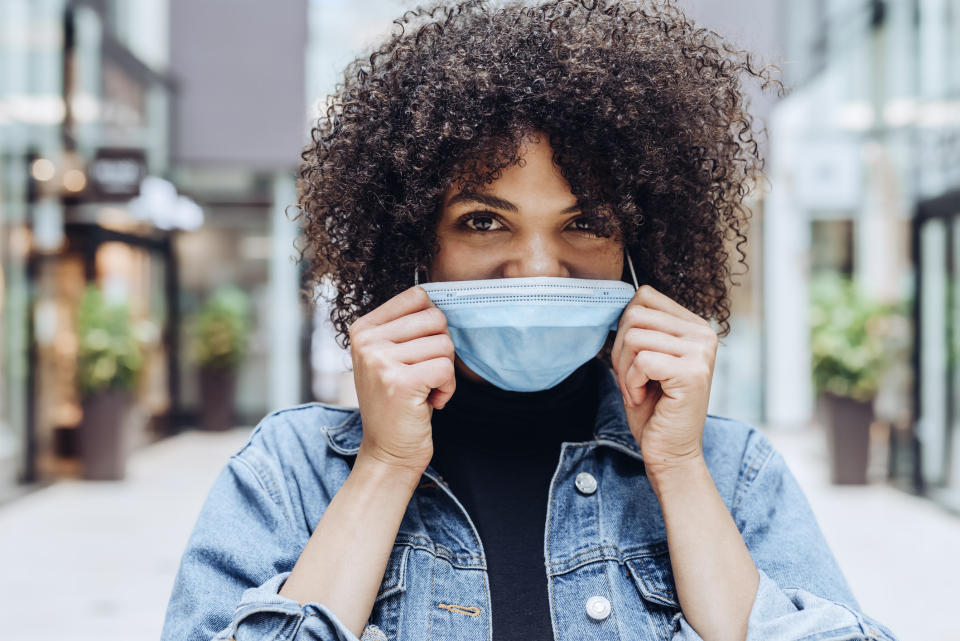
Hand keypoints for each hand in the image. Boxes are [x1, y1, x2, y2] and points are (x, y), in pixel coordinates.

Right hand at [349, 286, 455, 475]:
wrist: (388, 451)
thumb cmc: (398, 401)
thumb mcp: (391, 356)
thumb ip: (407, 326)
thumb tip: (439, 299)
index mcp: (363, 328)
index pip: (418, 296)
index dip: (432, 324)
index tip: (420, 351)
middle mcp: (366, 341)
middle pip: (435, 318)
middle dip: (442, 348)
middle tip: (426, 374)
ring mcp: (380, 360)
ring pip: (445, 344)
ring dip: (445, 372)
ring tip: (425, 390)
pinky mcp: (399, 382)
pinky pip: (446, 368)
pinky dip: (448, 388)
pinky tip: (431, 402)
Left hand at [610, 284, 717, 476]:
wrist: (670, 451)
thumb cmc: (653, 407)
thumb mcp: (644, 359)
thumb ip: (640, 328)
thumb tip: (618, 300)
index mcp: (694, 325)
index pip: (644, 296)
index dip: (625, 327)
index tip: (633, 359)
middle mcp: (703, 334)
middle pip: (635, 314)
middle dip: (620, 350)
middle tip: (632, 379)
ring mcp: (701, 352)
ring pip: (634, 337)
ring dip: (625, 370)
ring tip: (638, 390)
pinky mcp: (692, 373)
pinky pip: (642, 360)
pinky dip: (632, 383)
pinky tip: (644, 398)